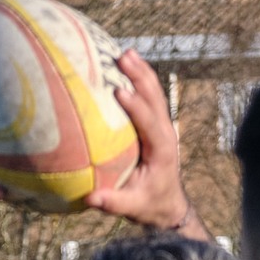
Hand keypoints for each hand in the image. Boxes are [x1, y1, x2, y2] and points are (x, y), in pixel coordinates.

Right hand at [85, 51, 203, 236]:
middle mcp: (165, 132)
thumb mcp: (132, 207)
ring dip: (140, 71)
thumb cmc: (148, 205)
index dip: (136, 105)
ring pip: (154, 92)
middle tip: (122, 56)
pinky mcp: (156, 125)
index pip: (149, 121)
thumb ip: (113, 202)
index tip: (119, 91)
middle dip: (139, 75)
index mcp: (161, 148)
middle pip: (155, 97)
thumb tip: (90, 197)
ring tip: (124, 52)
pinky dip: (137, 80)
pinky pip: (147, 98)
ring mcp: (163, 126)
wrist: (168, 204)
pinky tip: (122, 67)